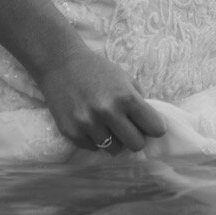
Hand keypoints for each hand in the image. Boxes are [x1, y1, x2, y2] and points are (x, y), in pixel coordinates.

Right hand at [32, 47, 166, 153]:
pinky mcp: (72, 132)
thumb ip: (139, 101)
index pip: (155, 128)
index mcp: (126, 97)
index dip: (154, 127)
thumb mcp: (124, 78)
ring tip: (107, 124)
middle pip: (137, 145)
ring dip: (114, 140)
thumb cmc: (96, 70)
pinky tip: (91, 124)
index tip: (149, 125)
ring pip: (114, 150)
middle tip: (128, 127)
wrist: (60, 64)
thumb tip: (150, 126)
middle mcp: (108, 112)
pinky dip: (95, 140)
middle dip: (136, 137)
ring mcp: (88, 124)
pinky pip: (93, 148)